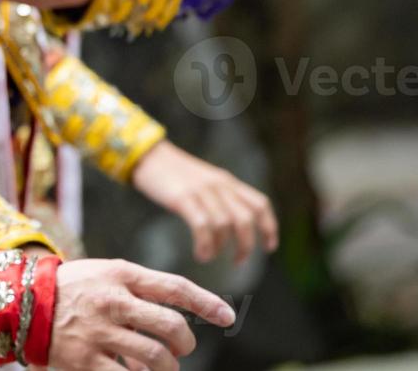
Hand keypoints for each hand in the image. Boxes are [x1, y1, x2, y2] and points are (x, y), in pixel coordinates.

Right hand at [49, 259, 235, 370]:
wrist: (21, 303)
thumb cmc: (74, 288)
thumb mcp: (105, 274)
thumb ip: (140, 290)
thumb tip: (179, 320)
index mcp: (119, 275)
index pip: (174, 287)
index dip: (206, 303)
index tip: (227, 317)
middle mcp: (112, 301)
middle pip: (171, 327)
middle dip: (185, 343)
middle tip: (181, 348)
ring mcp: (98, 332)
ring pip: (156, 357)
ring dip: (167, 367)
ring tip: (162, 367)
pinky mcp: (85, 360)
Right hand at [130, 140, 277, 265]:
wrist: (148, 155)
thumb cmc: (173, 173)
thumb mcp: (204, 180)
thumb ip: (219, 196)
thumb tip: (230, 224)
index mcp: (227, 181)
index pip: (260, 204)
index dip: (269, 228)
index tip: (269, 247)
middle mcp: (219, 185)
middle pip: (245, 219)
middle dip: (245, 245)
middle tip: (237, 262)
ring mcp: (201, 191)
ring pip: (224, 225)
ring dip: (220, 248)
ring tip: (209, 257)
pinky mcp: (183, 198)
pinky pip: (202, 226)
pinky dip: (205, 245)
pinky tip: (200, 254)